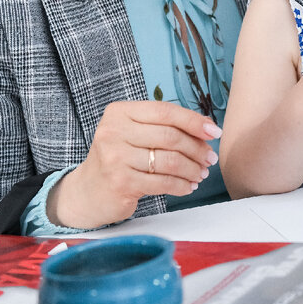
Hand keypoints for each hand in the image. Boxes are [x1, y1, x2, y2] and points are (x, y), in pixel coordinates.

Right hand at [49, 101, 220, 228]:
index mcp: (120, 112)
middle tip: (210, 158)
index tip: (215, 131)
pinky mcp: (120, 182)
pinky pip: (162, 182)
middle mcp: (114, 131)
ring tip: (200, 173)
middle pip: (170, 136)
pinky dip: (181, 185)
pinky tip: (188, 186)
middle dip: (196, 148)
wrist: (87, 192)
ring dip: (192, 169)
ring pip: (169, 161)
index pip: (165, 111)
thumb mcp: (133, 133)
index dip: (194, 121)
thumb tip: (206, 129)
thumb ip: (162, 127)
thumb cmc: (119, 158)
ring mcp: (115, 157)